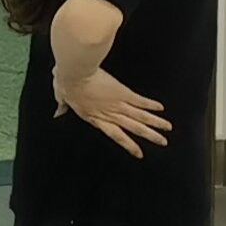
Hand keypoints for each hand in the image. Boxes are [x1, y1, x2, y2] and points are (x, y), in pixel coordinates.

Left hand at [54, 65, 170, 158]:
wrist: (76, 73)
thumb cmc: (66, 82)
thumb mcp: (61, 96)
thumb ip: (63, 106)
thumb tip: (58, 112)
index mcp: (94, 117)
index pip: (115, 135)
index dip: (128, 144)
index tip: (139, 152)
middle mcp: (109, 114)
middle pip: (133, 129)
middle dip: (150, 136)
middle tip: (163, 142)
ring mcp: (118, 104)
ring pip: (141, 117)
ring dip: (156, 123)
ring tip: (167, 129)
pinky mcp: (124, 93)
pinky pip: (140, 101)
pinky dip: (151, 105)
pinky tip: (161, 109)